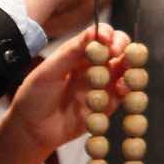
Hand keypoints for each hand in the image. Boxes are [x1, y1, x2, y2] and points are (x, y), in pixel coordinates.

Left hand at [0, 25, 130, 163]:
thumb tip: (95, 33)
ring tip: (126, 76)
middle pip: (120, 51)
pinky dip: (130, 93)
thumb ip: (71, 53)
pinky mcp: (107, 107)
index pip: (100, 36)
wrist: (31, 130)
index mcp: (78, 53)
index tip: (108, 41)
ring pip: (128, 73)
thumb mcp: (48, 72)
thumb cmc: (34, 97)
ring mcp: (103, 86)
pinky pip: (125, 97)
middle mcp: (94, 66)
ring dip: (132, 71)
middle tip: (121, 55)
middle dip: (127, 50)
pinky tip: (123, 92)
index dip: (109, 35)